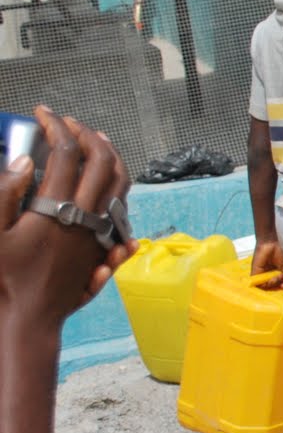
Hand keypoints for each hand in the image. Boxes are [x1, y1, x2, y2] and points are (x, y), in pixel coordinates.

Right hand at [0, 106, 133, 321]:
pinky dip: (117, 184)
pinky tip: (105, 180)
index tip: (43, 114)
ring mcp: (100, 231)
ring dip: (111, 156)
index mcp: (57, 210)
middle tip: (69, 123)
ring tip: (94, 141)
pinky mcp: (104, 245)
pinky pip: (121, 207)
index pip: (66, 154)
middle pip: (102, 162)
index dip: (55, 126)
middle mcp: (87, 218)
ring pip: (121, 184)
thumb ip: (5, 194)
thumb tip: (26, 162)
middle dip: (87, 134)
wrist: (30, 318)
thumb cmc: (6, 278)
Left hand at [250, 238, 282, 289]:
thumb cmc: (280, 252)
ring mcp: (261, 274)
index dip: (280, 287)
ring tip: (279, 277)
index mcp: (274, 273)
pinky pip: (257, 283)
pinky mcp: (255, 272)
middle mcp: (267, 274)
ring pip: (265, 286)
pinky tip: (272, 279)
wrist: (272, 242)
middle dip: (277, 286)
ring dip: (273, 284)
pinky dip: (265, 284)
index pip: (276, 284)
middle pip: (271, 286)